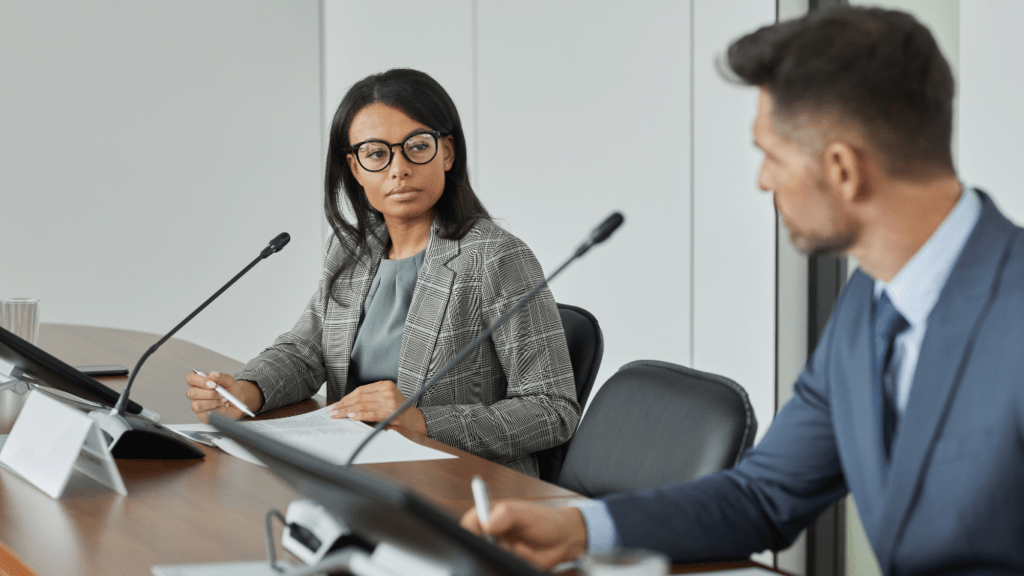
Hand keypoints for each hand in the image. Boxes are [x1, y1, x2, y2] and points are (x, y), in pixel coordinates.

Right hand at [185, 371, 262, 422]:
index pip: (191, 379)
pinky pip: (204, 414)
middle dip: (210, 394)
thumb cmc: (230, 389)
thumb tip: (213, 375)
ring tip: (223, 400)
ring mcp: (197, 404)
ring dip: (213, 403)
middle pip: (193, 393)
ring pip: (197, 405)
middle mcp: (195, 393)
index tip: (213, 384)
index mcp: (199, 381)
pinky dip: (216, 410)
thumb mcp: (229, 380)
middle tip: (222, 394)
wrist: (238, 401)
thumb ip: (222, 377)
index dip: (201, 382)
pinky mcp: (202, 415)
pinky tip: (222, 407)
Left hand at [328, 380, 426, 434]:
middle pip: (359, 397)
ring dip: (347, 411)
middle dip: (343, 405)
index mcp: (385, 385)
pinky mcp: (391, 412)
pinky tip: (351, 417)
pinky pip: (371, 413)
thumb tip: (347, 405)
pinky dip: (360, 415)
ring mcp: (389, 401)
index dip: (346, 398)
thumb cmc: (398, 410)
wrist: (415, 420)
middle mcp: (387, 391)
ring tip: (336, 415)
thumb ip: (370, 399)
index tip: (336, 404)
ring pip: (363, 405)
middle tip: (331, 410)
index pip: (360, 390)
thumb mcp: (386, 398)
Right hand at [459, 500, 587, 569]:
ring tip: (521, 548)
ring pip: (490, 557)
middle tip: (508, 546)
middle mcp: (491, 534)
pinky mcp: (507, 562)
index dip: (469, 531)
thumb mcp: (526, 512)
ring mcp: (499, 550)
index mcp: (490, 515)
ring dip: (506, 556)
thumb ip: (506, 515)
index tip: (483, 536)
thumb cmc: (546, 520)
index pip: (469, 523)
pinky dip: (515, 563)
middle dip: (490, 548)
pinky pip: (502, 565)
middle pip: (475, 544)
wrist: (565, 539)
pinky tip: (526, 555)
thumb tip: (486, 524)